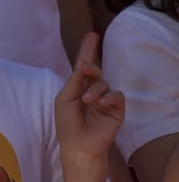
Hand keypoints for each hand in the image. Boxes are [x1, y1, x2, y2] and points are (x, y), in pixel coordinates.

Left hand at [55, 34, 125, 165]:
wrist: (78, 146)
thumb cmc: (67, 124)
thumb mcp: (64, 99)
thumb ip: (74, 82)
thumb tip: (83, 66)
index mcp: (78, 87)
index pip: (83, 66)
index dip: (87, 50)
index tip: (92, 35)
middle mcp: (92, 91)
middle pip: (95, 71)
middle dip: (91, 68)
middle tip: (86, 70)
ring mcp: (105, 100)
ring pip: (105, 84)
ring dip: (96, 90)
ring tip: (87, 101)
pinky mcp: (116, 110)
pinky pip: (117, 96)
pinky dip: (109, 96)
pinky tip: (101, 102)